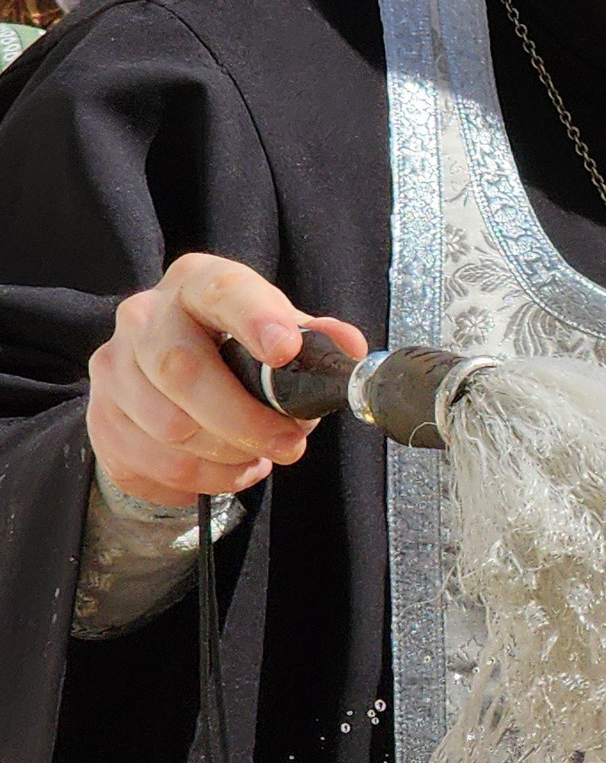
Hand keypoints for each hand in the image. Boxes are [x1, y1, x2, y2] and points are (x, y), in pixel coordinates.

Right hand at [88, 251, 367, 507]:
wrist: (168, 383)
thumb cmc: (237, 352)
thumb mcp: (280, 335)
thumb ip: (316, 341)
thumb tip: (348, 346)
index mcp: (197, 284)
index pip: (223, 291)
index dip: (256, 319)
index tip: (285, 350)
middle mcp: (144, 317)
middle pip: (183, 371)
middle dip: (245, 419)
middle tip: (288, 443)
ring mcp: (114, 368)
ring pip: (170, 429)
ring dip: (229, 455)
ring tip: (258, 454)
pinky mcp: (101, 419)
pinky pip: (155, 464)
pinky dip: (204, 478)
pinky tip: (225, 468)